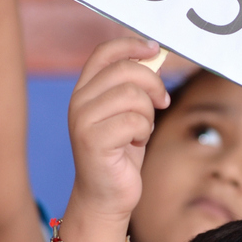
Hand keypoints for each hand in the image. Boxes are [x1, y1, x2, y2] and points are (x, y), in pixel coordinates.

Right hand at [68, 38, 169, 221]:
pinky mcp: (93, 140)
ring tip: (142, 131)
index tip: (155, 50)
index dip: (131, 46)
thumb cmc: (121, 155)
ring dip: (148, 114)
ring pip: (132, 96)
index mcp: (85, 91)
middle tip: (162, 103)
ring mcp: (83, 120)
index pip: (104, 53)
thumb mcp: (129, 115)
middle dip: (153, 85)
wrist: (106, 196)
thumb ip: (135, 88)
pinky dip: (144, 132)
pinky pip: (134, 121)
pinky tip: (137, 144)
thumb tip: (155, 57)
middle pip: (125, 70)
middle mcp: (78, 101)